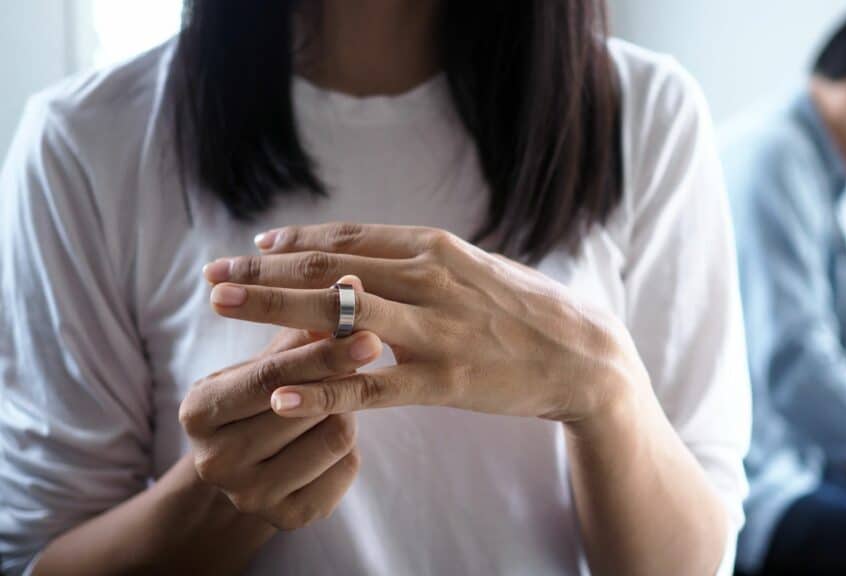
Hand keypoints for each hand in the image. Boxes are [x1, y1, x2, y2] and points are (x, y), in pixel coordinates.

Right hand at [178, 316, 381, 529]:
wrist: (252, 464)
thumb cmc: (265, 393)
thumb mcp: (270, 360)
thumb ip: (305, 326)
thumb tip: (350, 282)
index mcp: (199, 411)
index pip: (270, 377)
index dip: (321, 352)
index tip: (368, 330)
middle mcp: (214, 462)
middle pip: (304, 409)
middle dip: (337, 377)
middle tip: (368, 347)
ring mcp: (249, 497)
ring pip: (334, 437)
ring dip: (346, 411)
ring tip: (336, 399)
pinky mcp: (289, 519)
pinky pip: (346, 468)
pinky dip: (352, 447)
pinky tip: (336, 435)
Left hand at [202, 223, 648, 423]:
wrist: (583, 354)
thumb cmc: (523, 308)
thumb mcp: (473, 266)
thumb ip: (420, 261)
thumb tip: (367, 256)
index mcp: (435, 248)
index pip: (348, 238)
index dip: (295, 241)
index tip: (253, 247)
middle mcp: (429, 279)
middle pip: (329, 269)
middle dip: (264, 271)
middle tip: (213, 274)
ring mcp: (434, 330)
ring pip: (338, 316)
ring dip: (273, 309)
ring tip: (222, 308)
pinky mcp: (442, 380)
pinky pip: (369, 386)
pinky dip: (320, 390)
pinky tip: (279, 394)